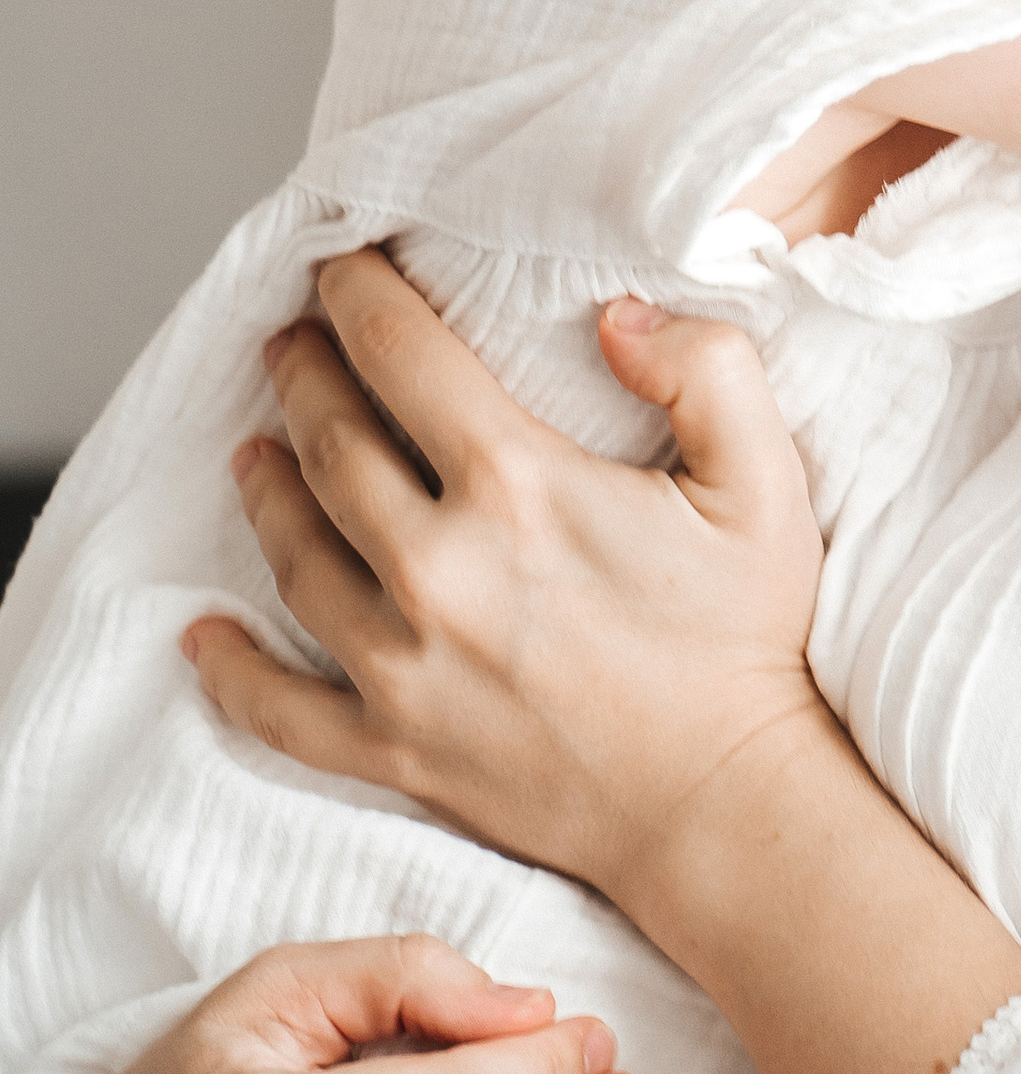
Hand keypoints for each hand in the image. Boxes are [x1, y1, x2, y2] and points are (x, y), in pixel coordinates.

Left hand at [187, 256, 827, 930]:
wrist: (720, 807)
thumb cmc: (744, 641)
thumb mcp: (763, 481)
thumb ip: (706, 369)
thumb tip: (617, 315)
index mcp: (518, 487)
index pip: (403, 356)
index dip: (359, 296)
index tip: (340, 267)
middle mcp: (438, 569)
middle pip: (331, 443)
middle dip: (303, 375)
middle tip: (291, 340)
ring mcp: (403, 666)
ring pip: (295, 554)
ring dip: (265, 488)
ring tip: (256, 446)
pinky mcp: (392, 748)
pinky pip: (279, 706)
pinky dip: (231, 668)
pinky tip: (203, 634)